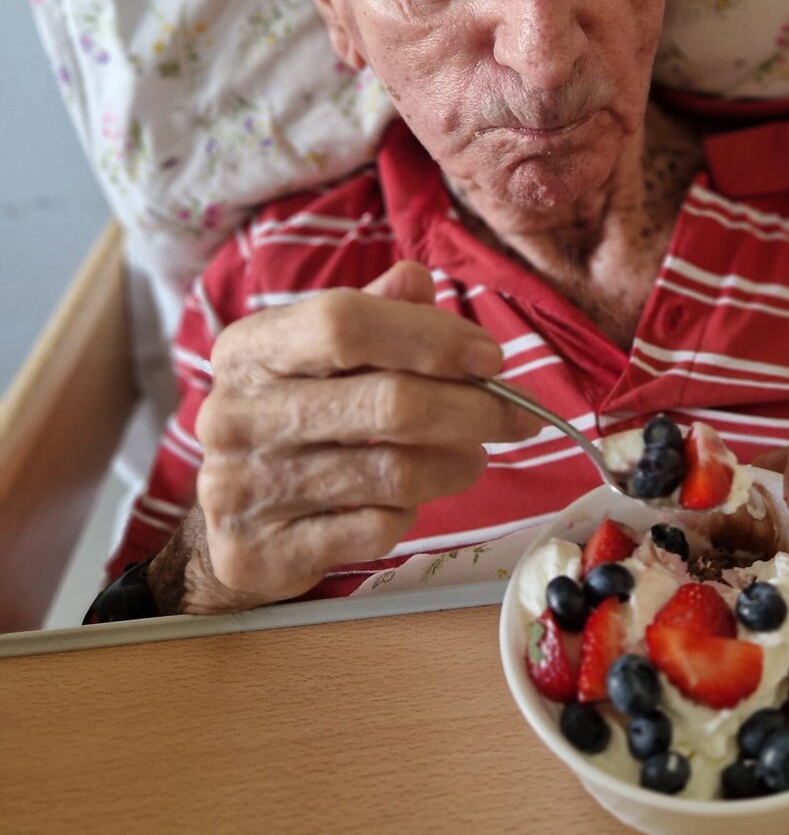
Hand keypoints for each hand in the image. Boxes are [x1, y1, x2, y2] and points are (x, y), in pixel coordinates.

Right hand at [175, 261, 538, 609]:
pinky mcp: (263, 553)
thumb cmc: (291, 422)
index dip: (431, 337)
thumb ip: (372, 315)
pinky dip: (411, 513)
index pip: (346, 322)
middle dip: (473, 408)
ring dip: (456, 463)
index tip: (490, 357)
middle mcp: (237, 415)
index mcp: (250, 350)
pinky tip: (412, 500)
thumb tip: (417, 281)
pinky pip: (375, 529)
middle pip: (387, 403)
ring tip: (474, 456)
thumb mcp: (317, 357)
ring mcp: (244, 489)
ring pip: (392, 472)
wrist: (225, 526)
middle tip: (517, 415)